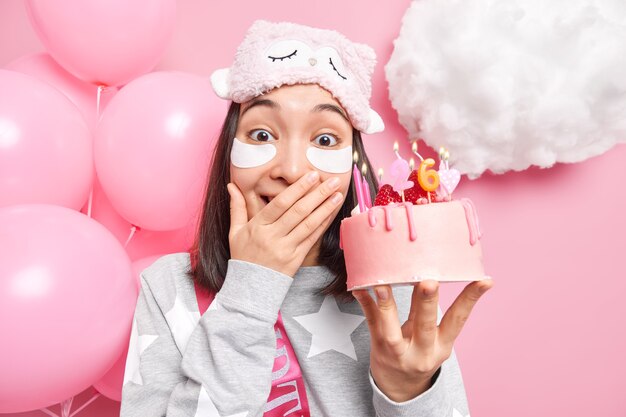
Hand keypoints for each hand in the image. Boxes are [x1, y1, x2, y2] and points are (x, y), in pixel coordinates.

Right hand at [227, 171, 342, 276]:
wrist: (248, 289)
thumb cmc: (243, 256)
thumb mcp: (234, 232)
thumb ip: (236, 207)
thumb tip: (231, 185)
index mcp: (257, 227)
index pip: (280, 204)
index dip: (298, 189)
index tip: (311, 176)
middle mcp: (272, 237)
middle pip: (298, 212)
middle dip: (317, 194)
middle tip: (332, 180)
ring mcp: (285, 249)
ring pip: (308, 224)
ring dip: (324, 208)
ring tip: (337, 194)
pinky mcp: (296, 259)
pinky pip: (312, 239)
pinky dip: (322, 224)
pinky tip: (331, 213)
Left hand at [353, 278, 493, 401]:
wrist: (399, 386)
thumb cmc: (419, 352)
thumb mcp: (433, 337)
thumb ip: (428, 309)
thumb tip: (430, 272)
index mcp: (442, 345)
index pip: (458, 320)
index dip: (471, 300)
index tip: (484, 280)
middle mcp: (422, 351)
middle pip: (424, 325)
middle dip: (427, 303)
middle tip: (429, 282)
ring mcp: (398, 352)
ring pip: (391, 329)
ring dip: (387, 305)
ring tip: (383, 285)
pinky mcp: (378, 348)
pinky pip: (370, 324)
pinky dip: (365, 304)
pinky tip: (360, 289)